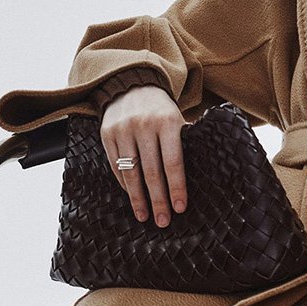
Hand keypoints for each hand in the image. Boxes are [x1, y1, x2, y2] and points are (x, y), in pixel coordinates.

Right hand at [100, 85, 187, 226]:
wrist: (133, 83)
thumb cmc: (162, 110)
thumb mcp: (177, 119)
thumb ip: (185, 143)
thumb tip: (199, 177)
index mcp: (167, 122)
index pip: (173, 162)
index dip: (176, 187)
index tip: (179, 208)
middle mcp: (143, 125)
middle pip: (152, 172)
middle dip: (158, 200)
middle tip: (163, 221)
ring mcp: (123, 130)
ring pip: (131, 172)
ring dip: (138, 198)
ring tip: (145, 217)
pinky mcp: (107, 134)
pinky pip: (116, 166)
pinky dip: (125, 184)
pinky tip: (133, 197)